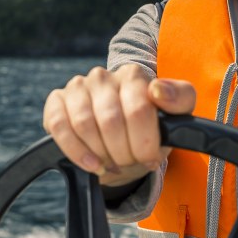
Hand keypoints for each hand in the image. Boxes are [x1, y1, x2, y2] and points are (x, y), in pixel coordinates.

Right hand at [43, 64, 195, 186]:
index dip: (144, 143)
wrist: (124, 139)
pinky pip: (59, 126)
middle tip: (130, 162)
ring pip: (84, 124)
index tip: (150, 158)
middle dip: (123, 152)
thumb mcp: (176, 114)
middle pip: (110, 121)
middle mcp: (102, 76)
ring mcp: (77, 87)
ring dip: (101, 154)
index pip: (138, 110)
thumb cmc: (150, 126)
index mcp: (132, 74)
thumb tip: (157, 91)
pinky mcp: (56, 101)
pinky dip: (75, 151)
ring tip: (112, 163)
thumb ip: (180, 98)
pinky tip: (91, 163)